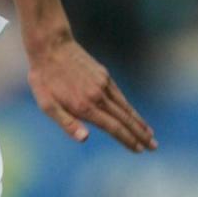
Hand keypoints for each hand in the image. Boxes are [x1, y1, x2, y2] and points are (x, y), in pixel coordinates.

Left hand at [28, 36, 156, 153]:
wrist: (51, 46)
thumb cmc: (44, 79)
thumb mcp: (47, 104)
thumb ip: (66, 123)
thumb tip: (85, 139)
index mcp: (85, 107)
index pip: (113, 128)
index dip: (127, 140)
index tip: (139, 150)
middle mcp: (99, 96)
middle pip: (125, 120)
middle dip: (140, 135)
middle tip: (153, 148)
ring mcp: (103, 84)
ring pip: (126, 108)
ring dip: (139, 122)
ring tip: (151, 134)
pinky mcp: (104, 75)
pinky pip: (121, 96)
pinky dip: (130, 108)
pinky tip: (134, 115)